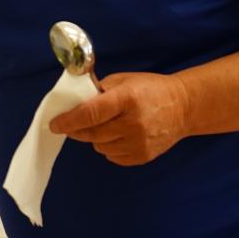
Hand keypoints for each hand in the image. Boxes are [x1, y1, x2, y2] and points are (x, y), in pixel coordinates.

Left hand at [48, 72, 190, 165]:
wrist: (184, 107)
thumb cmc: (150, 90)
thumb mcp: (124, 81)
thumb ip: (99, 90)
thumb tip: (73, 101)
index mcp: (127, 99)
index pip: (90, 113)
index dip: (68, 120)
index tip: (54, 124)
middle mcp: (133, 123)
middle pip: (92, 133)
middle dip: (76, 130)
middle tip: (70, 125)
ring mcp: (139, 142)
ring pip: (99, 147)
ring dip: (95, 138)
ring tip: (107, 126)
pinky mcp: (143, 156)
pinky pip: (112, 156)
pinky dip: (109, 147)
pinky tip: (119, 135)